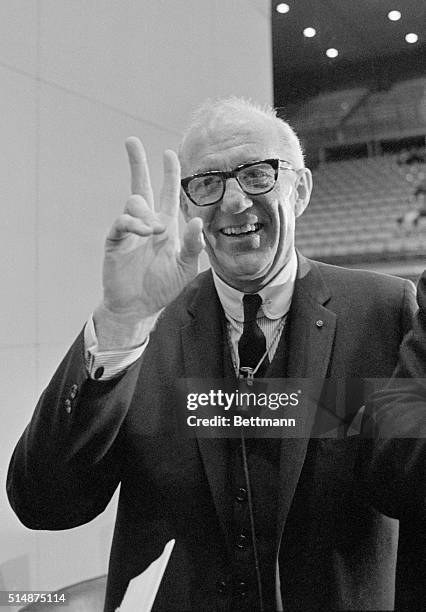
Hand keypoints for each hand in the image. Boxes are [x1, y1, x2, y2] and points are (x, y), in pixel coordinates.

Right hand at [101, 137, 203, 319]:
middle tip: (131, 141)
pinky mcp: (116, 241)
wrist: (139, 306)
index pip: (167, 193)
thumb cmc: (163, 286)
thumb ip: (194, 244)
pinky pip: (122, 222)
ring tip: (156, 231)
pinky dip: (134, 223)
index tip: (169, 153)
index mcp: (166, 225)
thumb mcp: (186, 266)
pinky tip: (145, 232)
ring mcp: (130, 231)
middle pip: (141, 186)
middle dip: (137, 163)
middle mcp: (147, 223)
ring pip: (134, 203)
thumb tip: (196, 219)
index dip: (168, 174)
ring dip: (147, 213)